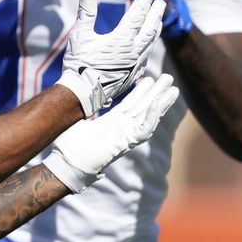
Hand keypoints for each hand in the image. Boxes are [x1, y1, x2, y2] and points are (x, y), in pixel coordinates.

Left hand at [43, 75, 180, 192]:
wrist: (67, 163)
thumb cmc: (69, 146)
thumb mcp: (76, 120)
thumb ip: (82, 109)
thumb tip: (73, 98)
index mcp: (111, 122)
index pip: (130, 103)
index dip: (140, 91)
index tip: (148, 78)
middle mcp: (121, 128)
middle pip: (143, 107)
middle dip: (156, 93)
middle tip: (168, 78)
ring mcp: (125, 135)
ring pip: (148, 117)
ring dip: (161, 103)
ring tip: (173, 89)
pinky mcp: (125, 143)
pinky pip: (143, 130)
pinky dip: (150, 118)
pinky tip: (156, 104)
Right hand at [56, 0, 165, 117]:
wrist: (82, 94)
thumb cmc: (79, 64)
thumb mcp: (80, 35)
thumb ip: (86, 11)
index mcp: (121, 39)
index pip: (137, 14)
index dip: (144, 0)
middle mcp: (133, 51)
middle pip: (150, 27)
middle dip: (156, 12)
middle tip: (161, 1)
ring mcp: (135, 64)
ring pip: (151, 42)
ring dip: (156, 28)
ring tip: (159, 19)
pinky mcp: (134, 74)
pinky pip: (147, 55)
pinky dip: (150, 45)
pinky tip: (148, 44)